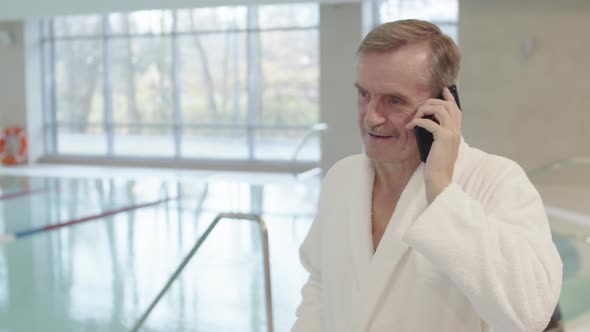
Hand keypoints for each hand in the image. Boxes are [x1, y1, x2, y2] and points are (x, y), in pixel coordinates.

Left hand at [405, 87, 461, 203]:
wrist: (439, 177)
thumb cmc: (436, 163)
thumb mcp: (438, 145)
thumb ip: (437, 133)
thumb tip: (425, 121)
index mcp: (457, 131)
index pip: (456, 109)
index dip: (450, 98)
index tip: (443, 90)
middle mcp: (456, 129)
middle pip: (446, 105)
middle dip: (431, 102)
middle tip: (419, 107)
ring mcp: (451, 132)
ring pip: (439, 109)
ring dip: (424, 110)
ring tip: (414, 118)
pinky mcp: (443, 137)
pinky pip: (429, 122)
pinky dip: (418, 121)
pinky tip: (411, 126)